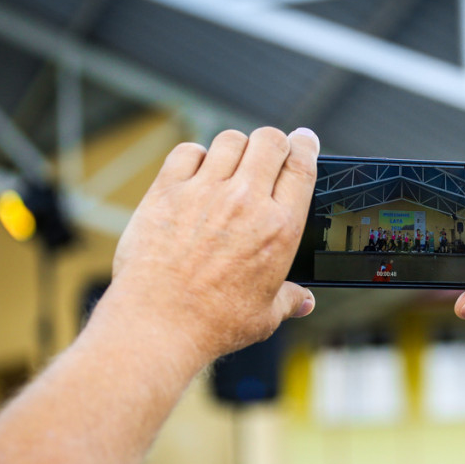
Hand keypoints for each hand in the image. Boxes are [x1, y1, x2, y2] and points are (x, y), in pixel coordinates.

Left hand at [109, 127, 318, 361]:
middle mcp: (246, 202)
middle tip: (269, 152)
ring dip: (236, 148)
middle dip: (274, 141)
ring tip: (231, 165)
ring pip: (230, 140)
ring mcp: (205, 193)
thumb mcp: (265, 315)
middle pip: (269, 141)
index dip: (306, 145)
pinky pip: (188, 152)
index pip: (301, 166)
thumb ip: (289, 300)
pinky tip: (196, 173)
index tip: (304, 139)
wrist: (159, 323)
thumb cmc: (214, 323)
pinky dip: (196, 156)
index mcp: (280, 229)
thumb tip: (304, 302)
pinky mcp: (168, 192)